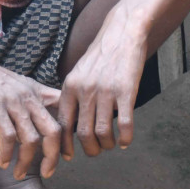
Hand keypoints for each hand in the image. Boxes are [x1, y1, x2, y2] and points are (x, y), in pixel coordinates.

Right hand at [0, 35, 63, 179]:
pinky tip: (3, 162)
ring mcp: (13, 103)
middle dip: (53, 156)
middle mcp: (30, 97)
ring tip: (18, 173)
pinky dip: (7, 153)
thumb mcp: (19, 84)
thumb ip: (33, 99)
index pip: (64, 113)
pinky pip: (8, 136)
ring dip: (25, 161)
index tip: (66, 156)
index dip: (68, 137)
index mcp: (37, 92)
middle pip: (53, 131)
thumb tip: (42, 119)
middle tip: (47, 172)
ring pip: (31, 139)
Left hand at [57, 19, 146, 159]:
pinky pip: (124, 123)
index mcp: (70, 87)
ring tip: (112, 145)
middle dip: (90, 150)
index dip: (65, 145)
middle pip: (83, 134)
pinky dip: (125, 138)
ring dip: (107, 145)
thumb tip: (70, 123)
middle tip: (96, 151)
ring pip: (103, 132)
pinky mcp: (126, 91)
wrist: (122, 32)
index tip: (68, 156)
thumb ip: (73, 95)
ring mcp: (106, 91)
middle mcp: (85, 90)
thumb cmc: (101, 55)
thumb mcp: (79, 72)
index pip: (63, 124)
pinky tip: (126, 141)